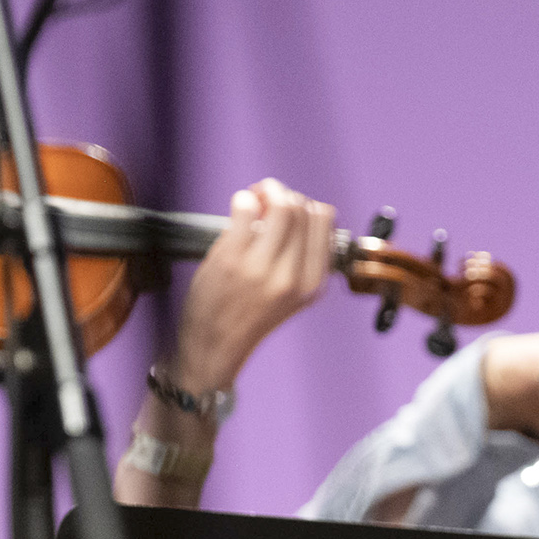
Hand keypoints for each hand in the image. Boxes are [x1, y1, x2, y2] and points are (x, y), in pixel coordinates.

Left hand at [171, 180, 337, 394]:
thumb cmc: (245, 316)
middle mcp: (294, 276)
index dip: (305, 203)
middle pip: (303, 208)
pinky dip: (243, 199)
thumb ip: (298, 256)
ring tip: (253, 201)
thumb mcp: (289, 294)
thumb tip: (292, 205)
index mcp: (313, 283)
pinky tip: (238, 210)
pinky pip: (247, 207)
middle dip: (284, 193)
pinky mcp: (233, 260)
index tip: (286, 208)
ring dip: (266, 190)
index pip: (325, 220)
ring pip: (282, 203)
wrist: (214, 348)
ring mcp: (263, 268)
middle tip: (265, 199)